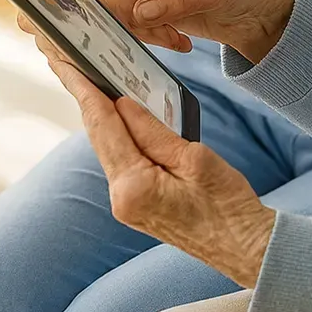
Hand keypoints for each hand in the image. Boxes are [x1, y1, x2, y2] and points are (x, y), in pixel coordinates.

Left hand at [35, 35, 274, 285]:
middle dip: (86, 99)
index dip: (86, 92)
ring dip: (102, 116)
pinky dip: (119, 135)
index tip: (68, 63)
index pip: (104, 128)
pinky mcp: (137, 205)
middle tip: (70, 63)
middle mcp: (121, 198)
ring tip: (88, 80)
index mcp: (133, 187)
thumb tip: (123, 104)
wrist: (243, 248)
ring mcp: (126, 205)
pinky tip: (118, 115)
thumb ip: (154, 132)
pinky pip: (122, 161)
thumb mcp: (194, 159)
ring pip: (110, 149)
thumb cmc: (228, 206)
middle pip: (100, 138)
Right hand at [39, 0, 294, 63]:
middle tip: (169, 34)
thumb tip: (139, 14)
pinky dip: (150, 38)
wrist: (255, 6)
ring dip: (145, 32)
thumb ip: (178, 0)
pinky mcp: (141, 4)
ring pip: (118, 13)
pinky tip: (178, 40)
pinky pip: (128, 26)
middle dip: (134, 17)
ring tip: (179, 38)